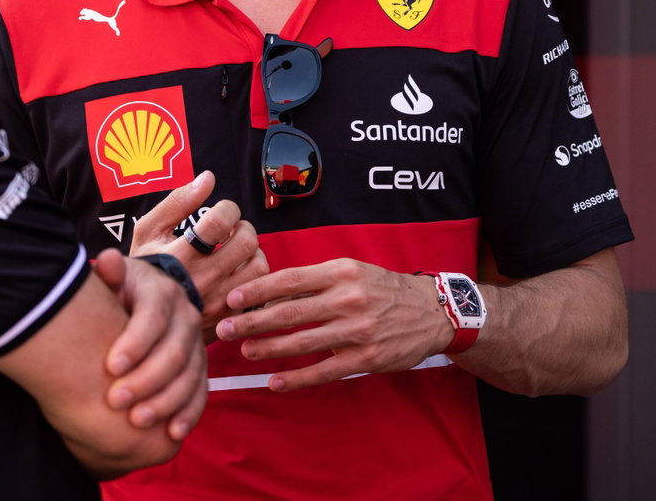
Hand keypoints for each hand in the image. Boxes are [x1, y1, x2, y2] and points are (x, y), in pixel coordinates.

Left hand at [93, 249, 207, 440]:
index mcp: (162, 290)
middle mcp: (186, 315)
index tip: (111, 367)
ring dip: (165, 401)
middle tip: (116, 401)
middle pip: (174, 351)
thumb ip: (107, 276)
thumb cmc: (117, 295)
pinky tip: (172, 432)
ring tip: (137, 421)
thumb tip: (109, 260)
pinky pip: (200, 392)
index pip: (154, 317)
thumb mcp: (111, 281)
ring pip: (189, 375)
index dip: (135, 343)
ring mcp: (196, 343)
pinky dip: (188, 414)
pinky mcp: (200, 367)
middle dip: (146, 379)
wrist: (139, 305)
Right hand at [129, 170, 267, 337]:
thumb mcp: (148, 231)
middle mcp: (201, 280)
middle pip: (246, 241)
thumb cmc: (145, 267)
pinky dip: (252, 277)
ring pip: (258, 267)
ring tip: (234, 251)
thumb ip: (177, 202)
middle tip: (230, 230)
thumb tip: (208, 178)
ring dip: (251, 252)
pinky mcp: (228, 318)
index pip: (220, 221)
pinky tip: (235, 273)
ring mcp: (217, 302)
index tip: (221, 211)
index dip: (227, 208)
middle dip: (242, 227)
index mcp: (180, 255)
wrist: (138, 317)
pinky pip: (257, 292)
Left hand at [214, 258, 451, 391]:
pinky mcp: (365, 359)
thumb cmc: (382, 289)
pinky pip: (323, 371)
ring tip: (244, 351)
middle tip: (224, 329)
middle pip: (289, 312)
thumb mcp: (352, 272)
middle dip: (252, 322)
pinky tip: (275, 382)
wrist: (431, 311)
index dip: (258, 290)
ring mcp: (357, 331)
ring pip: (302, 343)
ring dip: (268, 348)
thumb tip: (269, 292)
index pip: (290, 280)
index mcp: (341, 272)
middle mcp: (348, 299)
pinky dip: (296, 378)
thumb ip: (315, 282)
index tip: (232, 299)